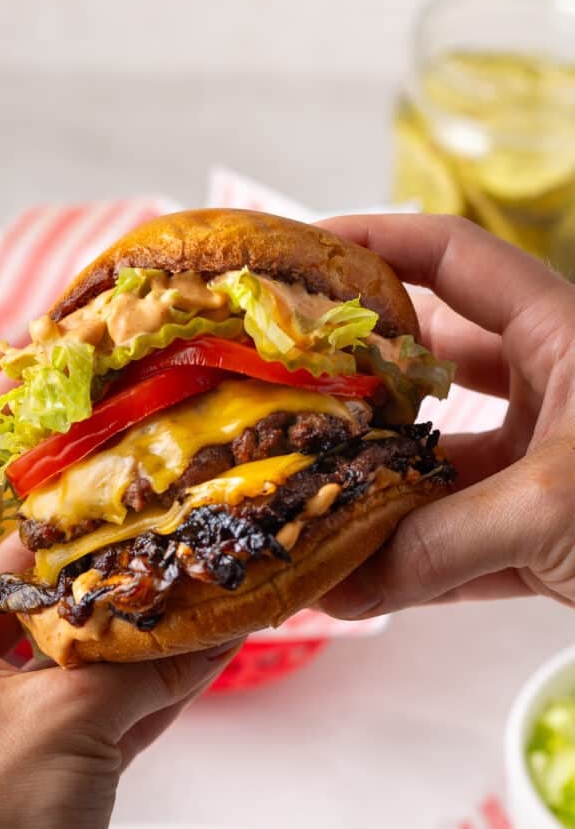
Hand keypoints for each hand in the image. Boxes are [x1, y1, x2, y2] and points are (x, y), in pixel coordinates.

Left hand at [0, 378, 240, 828]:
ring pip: (80, 624)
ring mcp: (6, 703)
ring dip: (136, 595)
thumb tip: (215, 605)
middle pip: (26, 564)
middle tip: (136, 458)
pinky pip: (110, 683)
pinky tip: (210, 629)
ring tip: (187, 536)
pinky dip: (155, 662)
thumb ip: (139, 655)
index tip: (20, 383)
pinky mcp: (52, 745)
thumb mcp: (60, 721)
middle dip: (85, 519)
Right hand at [317, 214, 574, 617]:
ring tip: (306, 493)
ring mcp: (545, 462)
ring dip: (380, 487)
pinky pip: (463, 536)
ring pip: (440, 461)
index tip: (301, 255)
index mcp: (565, 336)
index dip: (376, 243)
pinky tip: (360, 584)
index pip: (455, 259)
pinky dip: (416, 561)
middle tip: (282, 385)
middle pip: (431, 362)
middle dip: (360, 376)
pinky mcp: (546, 529)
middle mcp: (551, 388)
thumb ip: (443, 543)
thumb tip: (340, 585)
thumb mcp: (557, 506)